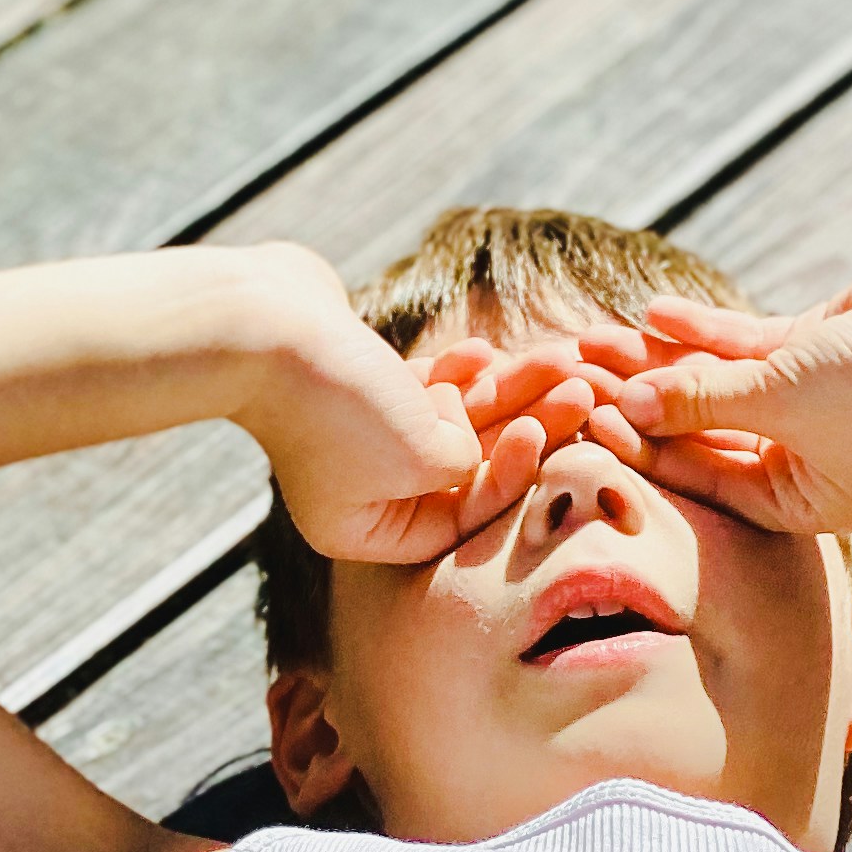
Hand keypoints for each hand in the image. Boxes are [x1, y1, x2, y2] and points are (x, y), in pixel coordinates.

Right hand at [259, 308, 607, 561]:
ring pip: (455, 419)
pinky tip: (486, 350)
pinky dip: (458, 371)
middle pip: (467, 466)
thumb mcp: (424, 453)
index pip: (463, 518)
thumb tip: (483, 450)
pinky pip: (426, 387)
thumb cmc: (341, 401)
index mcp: (366, 530)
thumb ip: (471, 463)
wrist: (266, 321)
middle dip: (528, 422)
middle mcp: (362, 490)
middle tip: (584, 389)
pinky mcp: (362, 386)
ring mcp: (360, 436)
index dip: (514, 475)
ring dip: (508, 387)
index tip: (547, 431)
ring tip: (559, 356)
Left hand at [604, 256, 851, 534]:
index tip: (585, 422)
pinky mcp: (812, 353)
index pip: (700, 481)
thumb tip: (625, 405)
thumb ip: (697, 401)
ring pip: (713, 385)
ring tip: (596, 334)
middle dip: (639, 399)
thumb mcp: (777, 398)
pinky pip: (740, 348)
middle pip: (698, 431)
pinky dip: (699, 332)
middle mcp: (801, 460)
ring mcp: (805, 405)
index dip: (640, 449)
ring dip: (658, 360)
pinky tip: (651, 311)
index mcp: (801, 503)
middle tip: (576, 373)